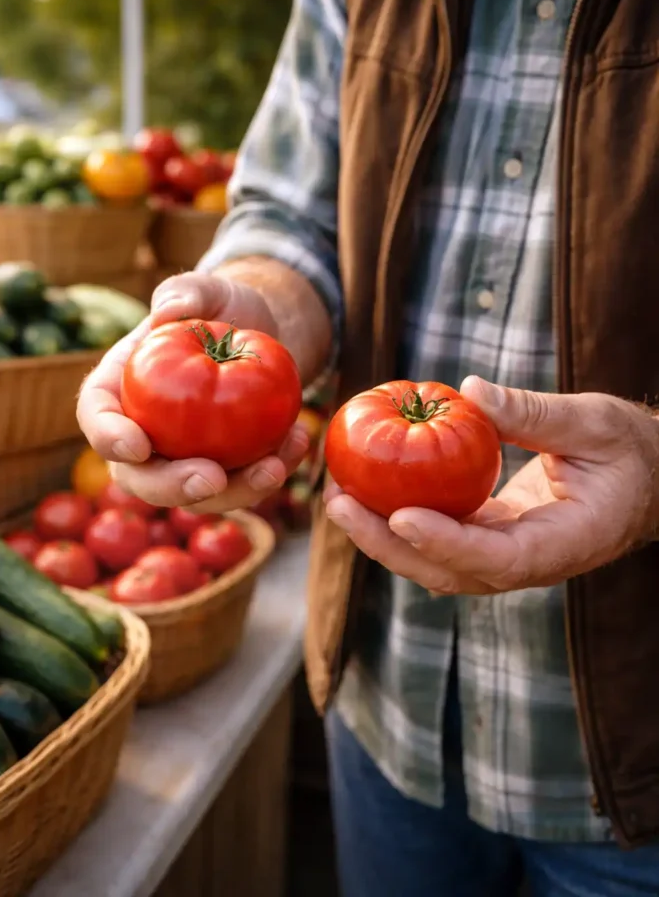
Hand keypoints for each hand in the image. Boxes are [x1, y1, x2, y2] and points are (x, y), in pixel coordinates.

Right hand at [77, 271, 308, 512]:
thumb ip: (186, 292)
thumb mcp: (209, 291)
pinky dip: (270, 473)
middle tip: (212, 479)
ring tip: (274, 467)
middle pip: (139, 477)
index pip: (97, 416)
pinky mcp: (222, 470)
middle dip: (172, 487)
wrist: (259, 336)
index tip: (138, 445)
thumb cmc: (221, 309)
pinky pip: (241, 486)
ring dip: (237, 492)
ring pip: (195, 495)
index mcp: (117, 390)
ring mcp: (181, 459)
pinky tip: (297, 445)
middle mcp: (142, 433)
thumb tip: (167, 310)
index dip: (108, 436)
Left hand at [324, 377, 658, 594]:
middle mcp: (530, 561)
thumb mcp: (593, 422)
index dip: (448, 543)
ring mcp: (506, 553)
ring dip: (384, 536)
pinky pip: (441, 534)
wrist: (644, 479)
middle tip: (339, 505)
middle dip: (390, 546)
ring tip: (336, 497)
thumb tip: (469, 392)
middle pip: (450, 571)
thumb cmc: (627, 449)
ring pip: (437, 560)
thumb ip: (535, 414)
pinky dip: (401, 516)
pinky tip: (367, 488)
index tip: (402, 517)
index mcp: (565, 543)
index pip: (500, 559)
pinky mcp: (491, 534)